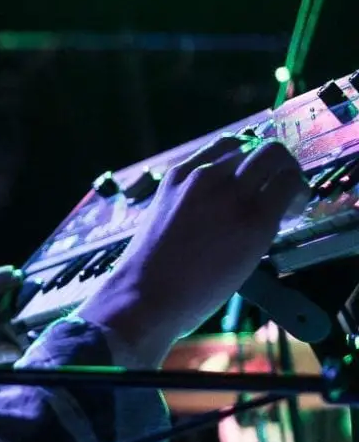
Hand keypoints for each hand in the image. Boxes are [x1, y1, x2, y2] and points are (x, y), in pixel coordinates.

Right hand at [79, 134, 309, 364]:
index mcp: (178, 176)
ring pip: (276, 157)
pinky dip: (297, 195)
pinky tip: (290, 215)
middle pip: (256, 147)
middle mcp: (205, 175)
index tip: (252, 178)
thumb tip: (218, 210)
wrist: (145, 295)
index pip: (225, 146)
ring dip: (288, 174)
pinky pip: (288, 188)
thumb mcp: (162, 219)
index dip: (246, 159)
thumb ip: (190, 203)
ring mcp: (231, 194)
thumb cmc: (147, 271)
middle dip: (275, 163)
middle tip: (278, 188)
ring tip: (289, 201)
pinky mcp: (255, 218)